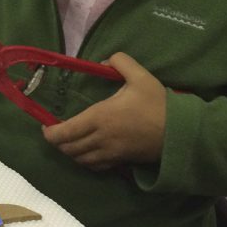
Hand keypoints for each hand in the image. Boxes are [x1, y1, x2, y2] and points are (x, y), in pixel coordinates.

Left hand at [41, 52, 166, 170]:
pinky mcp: (121, 161)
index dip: (50, 133)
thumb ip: (120, 62)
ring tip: (69, 141)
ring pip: (80, 159)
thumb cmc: (158, 104)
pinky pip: (95, 166)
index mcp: (100, 117)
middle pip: (69, 148)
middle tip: (55, 132)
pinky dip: (85, 161)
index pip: (65, 132)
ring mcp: (110, 153)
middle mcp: (101, 138)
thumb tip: (104, 59)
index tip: (45, 127)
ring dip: (70, 152)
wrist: (181, 133)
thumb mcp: (141, 76)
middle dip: (58, 142)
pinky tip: (86, 153)